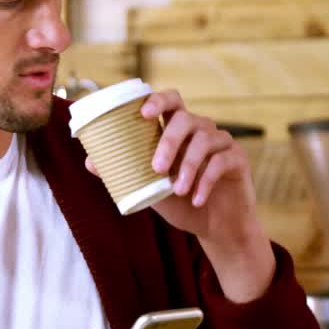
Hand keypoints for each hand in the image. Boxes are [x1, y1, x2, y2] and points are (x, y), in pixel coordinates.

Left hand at [85, 90, 275, 301]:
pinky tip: (197, 199)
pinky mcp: (238, 159)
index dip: (157, 100)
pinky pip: (221, 161)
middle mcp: (201, 130)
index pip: (170, 101)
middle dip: (169, 141)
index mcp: (178, 131)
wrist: (216, 228)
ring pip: (204, 140)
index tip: (143, 112)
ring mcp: (221, 142)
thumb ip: (128, 173)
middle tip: (157, 167)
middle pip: (186, 118)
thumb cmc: (181, 203)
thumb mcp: (150, 190)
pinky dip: (206, 181)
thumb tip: (90, 162)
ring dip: (188, 166)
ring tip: (179, 192)